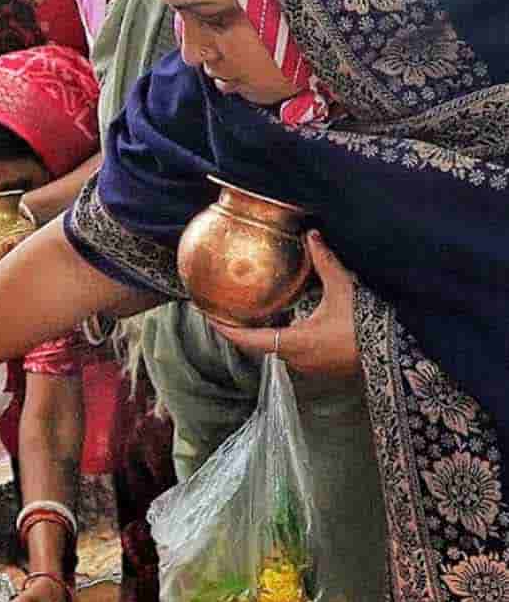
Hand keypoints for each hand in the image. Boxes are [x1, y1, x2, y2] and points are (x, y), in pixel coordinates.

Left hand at [208, 231, 358, 378]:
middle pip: (259, 346)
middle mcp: (297, 359)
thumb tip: (311, 235)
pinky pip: (292, 350)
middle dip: (241, 330)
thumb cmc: (365, 325)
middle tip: (224, 311)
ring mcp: (310, 366)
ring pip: (276, 348)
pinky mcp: (321, 365)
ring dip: (262, 333)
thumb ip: (324, 261)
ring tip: (247, 314)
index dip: (226, 330)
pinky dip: (281, 336)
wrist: (394, 356)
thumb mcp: (343, 289)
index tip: (207, 316)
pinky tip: (284, 321)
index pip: (249, 341)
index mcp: (295, 343)